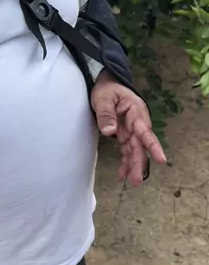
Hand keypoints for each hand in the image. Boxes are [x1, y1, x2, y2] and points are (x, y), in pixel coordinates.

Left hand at [90, 70, 166, 185]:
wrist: (106, 84)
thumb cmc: (107, 89)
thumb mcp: (103, 98)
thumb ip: (106, 114)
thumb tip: (110, 132)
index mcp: (135, 112)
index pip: (145, 131)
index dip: (153, 146)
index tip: (161, 160)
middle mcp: (137, 122)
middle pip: (140, 145)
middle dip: (139, 162)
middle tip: (136, 180)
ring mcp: (131, 129)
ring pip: (135, 150)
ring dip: (134, 165)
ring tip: (132, 181)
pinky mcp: (124, 134)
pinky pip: (127, 149)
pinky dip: (125, 161)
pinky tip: (122, 173)